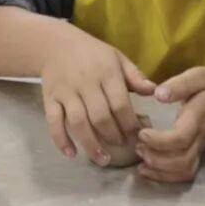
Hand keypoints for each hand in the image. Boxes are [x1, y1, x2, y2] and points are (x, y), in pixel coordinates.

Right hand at [40, 24, 155, 163]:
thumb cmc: (94, 54)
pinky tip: (71, 154)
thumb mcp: (118, 58)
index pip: (120, 103)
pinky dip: (61, 140)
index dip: (129, 122)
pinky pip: (54, 122)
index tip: (137, 135)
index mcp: (106, 72)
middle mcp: (86, 83)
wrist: (57, 45)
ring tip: (103, 159)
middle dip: (113, 136)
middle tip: (123, 147)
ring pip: (78, 122)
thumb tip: (154, 92)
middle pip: (100, 116)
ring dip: (91, 144)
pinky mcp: (50, 99)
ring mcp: (66, 92)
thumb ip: (135, 76)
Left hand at [135, 67, 204, 183]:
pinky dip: (166, 177)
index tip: (141, 133)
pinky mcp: (198, 153)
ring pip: (183, 171)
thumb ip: (179, 84)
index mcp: (197, 119)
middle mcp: (199, 138)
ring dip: (160, 171)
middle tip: (138, 146)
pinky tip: (149, 170)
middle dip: (156, 159)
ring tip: (140, 160)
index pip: (180, 139)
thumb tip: (158, 95)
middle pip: (181, 161)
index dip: (158, 141)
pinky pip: (185, 173)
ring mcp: (200, 148)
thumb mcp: (198, 76)